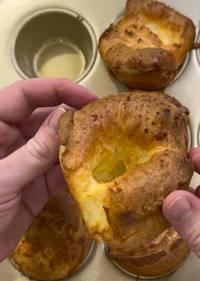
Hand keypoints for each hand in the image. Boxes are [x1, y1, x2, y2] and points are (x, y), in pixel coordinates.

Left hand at [0, 79, 96, 260]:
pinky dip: (74, 172)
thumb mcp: (4, 178)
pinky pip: (57, 174)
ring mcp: (23, 165)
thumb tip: (66, 116)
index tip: (87, 97)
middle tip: (104, 123)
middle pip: (44, 119)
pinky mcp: (35, 188)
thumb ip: (36, 151)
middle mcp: (8, 141)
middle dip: (72, 119)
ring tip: (105, 144)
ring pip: (54, 147)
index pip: (23, 96)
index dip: (56, 90)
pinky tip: (92, 170)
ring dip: (77, 146)